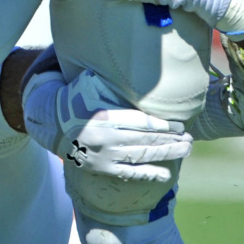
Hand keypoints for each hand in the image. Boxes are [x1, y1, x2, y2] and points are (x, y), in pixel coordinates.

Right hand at [21, 57, 191, 217]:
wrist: (54, 126)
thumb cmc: (76, 101)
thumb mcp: (89, 86)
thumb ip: (110, 83)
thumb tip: (134, 69)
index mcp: (104, 116)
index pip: (140, 123)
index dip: (163, 125)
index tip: (180, 125)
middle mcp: (106, 137)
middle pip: (145, 140)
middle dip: (171, 140)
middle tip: (190, 139)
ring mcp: (105, 155)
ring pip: (141, 156)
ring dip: (166, 154)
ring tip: (185, 150)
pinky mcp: (103, 168)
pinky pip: (129, 173)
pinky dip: (148, 173)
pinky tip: (166, 173)